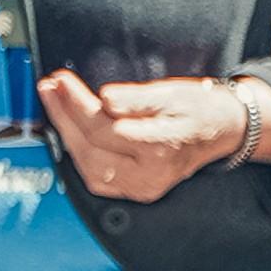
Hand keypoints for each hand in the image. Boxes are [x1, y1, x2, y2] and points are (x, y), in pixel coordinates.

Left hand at [38, 71, 270, 202]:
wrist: (221, 130)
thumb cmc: (198, 109)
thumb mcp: (170, 93)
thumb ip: (135, 98)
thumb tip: (104, 98)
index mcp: (161, 148)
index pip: (103, 128)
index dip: (75, 103)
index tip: (60, 81)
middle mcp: (150, 175)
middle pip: (91, 150)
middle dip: (64, 117)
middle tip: (49, 89)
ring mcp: (142, 187)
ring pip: (89, 167)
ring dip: (66, 134)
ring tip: (54, 104)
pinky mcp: (136, 189)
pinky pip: (97, 176)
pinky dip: (79, 151)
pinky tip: (69, 128)